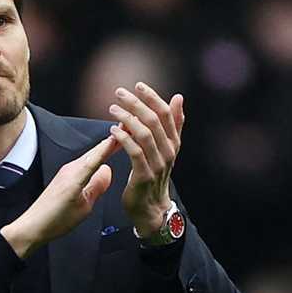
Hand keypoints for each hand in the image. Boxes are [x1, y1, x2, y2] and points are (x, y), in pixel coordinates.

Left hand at [0, 135, 119, 258]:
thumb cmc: (55, 220)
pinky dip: (94, 160)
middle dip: (109, 142)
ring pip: (89, 157)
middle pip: (94, 152)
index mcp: (77, 175)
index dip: (112, 143)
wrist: (34, 225)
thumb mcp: (84, 206)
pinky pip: (83, 165)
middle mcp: (70, 169)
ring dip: (102, 150)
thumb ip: (97, 187)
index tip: (124, 131)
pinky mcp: (63, 177)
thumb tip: (107, 172)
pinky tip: (99, 160)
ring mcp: (66, 172)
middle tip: (125, 130)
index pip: (98, 154)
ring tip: (117, 143)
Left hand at [108, 82, 185, 235]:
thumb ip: (173, 123)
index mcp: (174, 142)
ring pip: (144, 134)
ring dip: (127, 118)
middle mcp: (169, 151)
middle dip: (136, 103)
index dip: (152, 97)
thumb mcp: (167, 148)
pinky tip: (113, 130)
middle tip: (120, 93)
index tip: (138, 85)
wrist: (151, 207)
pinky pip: (134, 151)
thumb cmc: (155, 175)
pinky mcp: (144, 175)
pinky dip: (123, 138)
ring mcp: (158, 163)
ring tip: (113, 109)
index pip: (166, 113)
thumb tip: (178, 97)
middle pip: (154, 120)